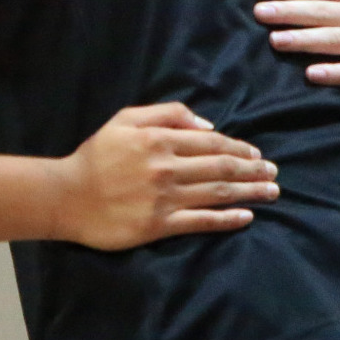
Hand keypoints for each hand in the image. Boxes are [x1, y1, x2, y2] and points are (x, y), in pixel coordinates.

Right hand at [55, 103, 279, 250]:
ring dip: (249, 192)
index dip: (240, 147)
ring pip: (217, 193)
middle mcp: (167, 168)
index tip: (257, 153)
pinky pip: (202, 222)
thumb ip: (165, 114)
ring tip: (271, 191)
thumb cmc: (95, 156)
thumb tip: (206, 124)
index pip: (212, 142)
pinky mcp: (160, 225)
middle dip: (252, 169)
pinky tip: (246, 216)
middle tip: (274, 173)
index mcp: (159, 140)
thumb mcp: (124, 120)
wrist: (66, 196)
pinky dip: (227, 219)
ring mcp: (165, 198)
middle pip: (221, 167)